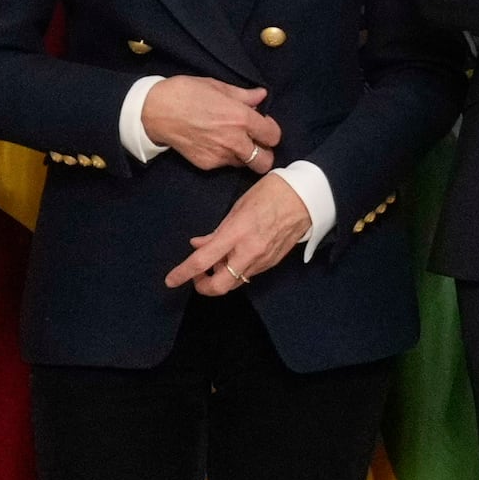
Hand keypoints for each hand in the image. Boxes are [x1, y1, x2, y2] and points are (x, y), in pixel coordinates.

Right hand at [139, 78, 279, 172]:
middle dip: (264, 153)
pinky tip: (213, 143)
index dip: (271, 131)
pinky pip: (224, 165)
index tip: (263, 125)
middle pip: (265, 161)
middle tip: (255, 142)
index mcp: (241, 119)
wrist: (154, 110)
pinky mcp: (206, 164)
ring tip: (232, 141)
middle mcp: (234, 141)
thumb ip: (244, 96)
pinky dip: (224, 157)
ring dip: (244, 155)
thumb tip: (261, 96)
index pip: (274, 136)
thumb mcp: (217, 87)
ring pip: (245, 164)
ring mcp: (220, 156)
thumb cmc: (186, 93)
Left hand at [164, 176, 312, 296]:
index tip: (171, 280)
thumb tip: (199, 245)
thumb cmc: (271, 193)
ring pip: (235, 281)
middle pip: (220, 285)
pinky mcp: (273, 263)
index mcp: (237, 233)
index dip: (183, 273)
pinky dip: (236, 270)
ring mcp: (263, 260)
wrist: (308, 197)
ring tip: (218, 259)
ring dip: (221, 276)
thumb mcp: (238, 207)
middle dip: (204, 286)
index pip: (203, 261)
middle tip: (197, 275)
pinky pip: (248, 274)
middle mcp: (249, 252)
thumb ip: (218, 231)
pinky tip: (235, 255)